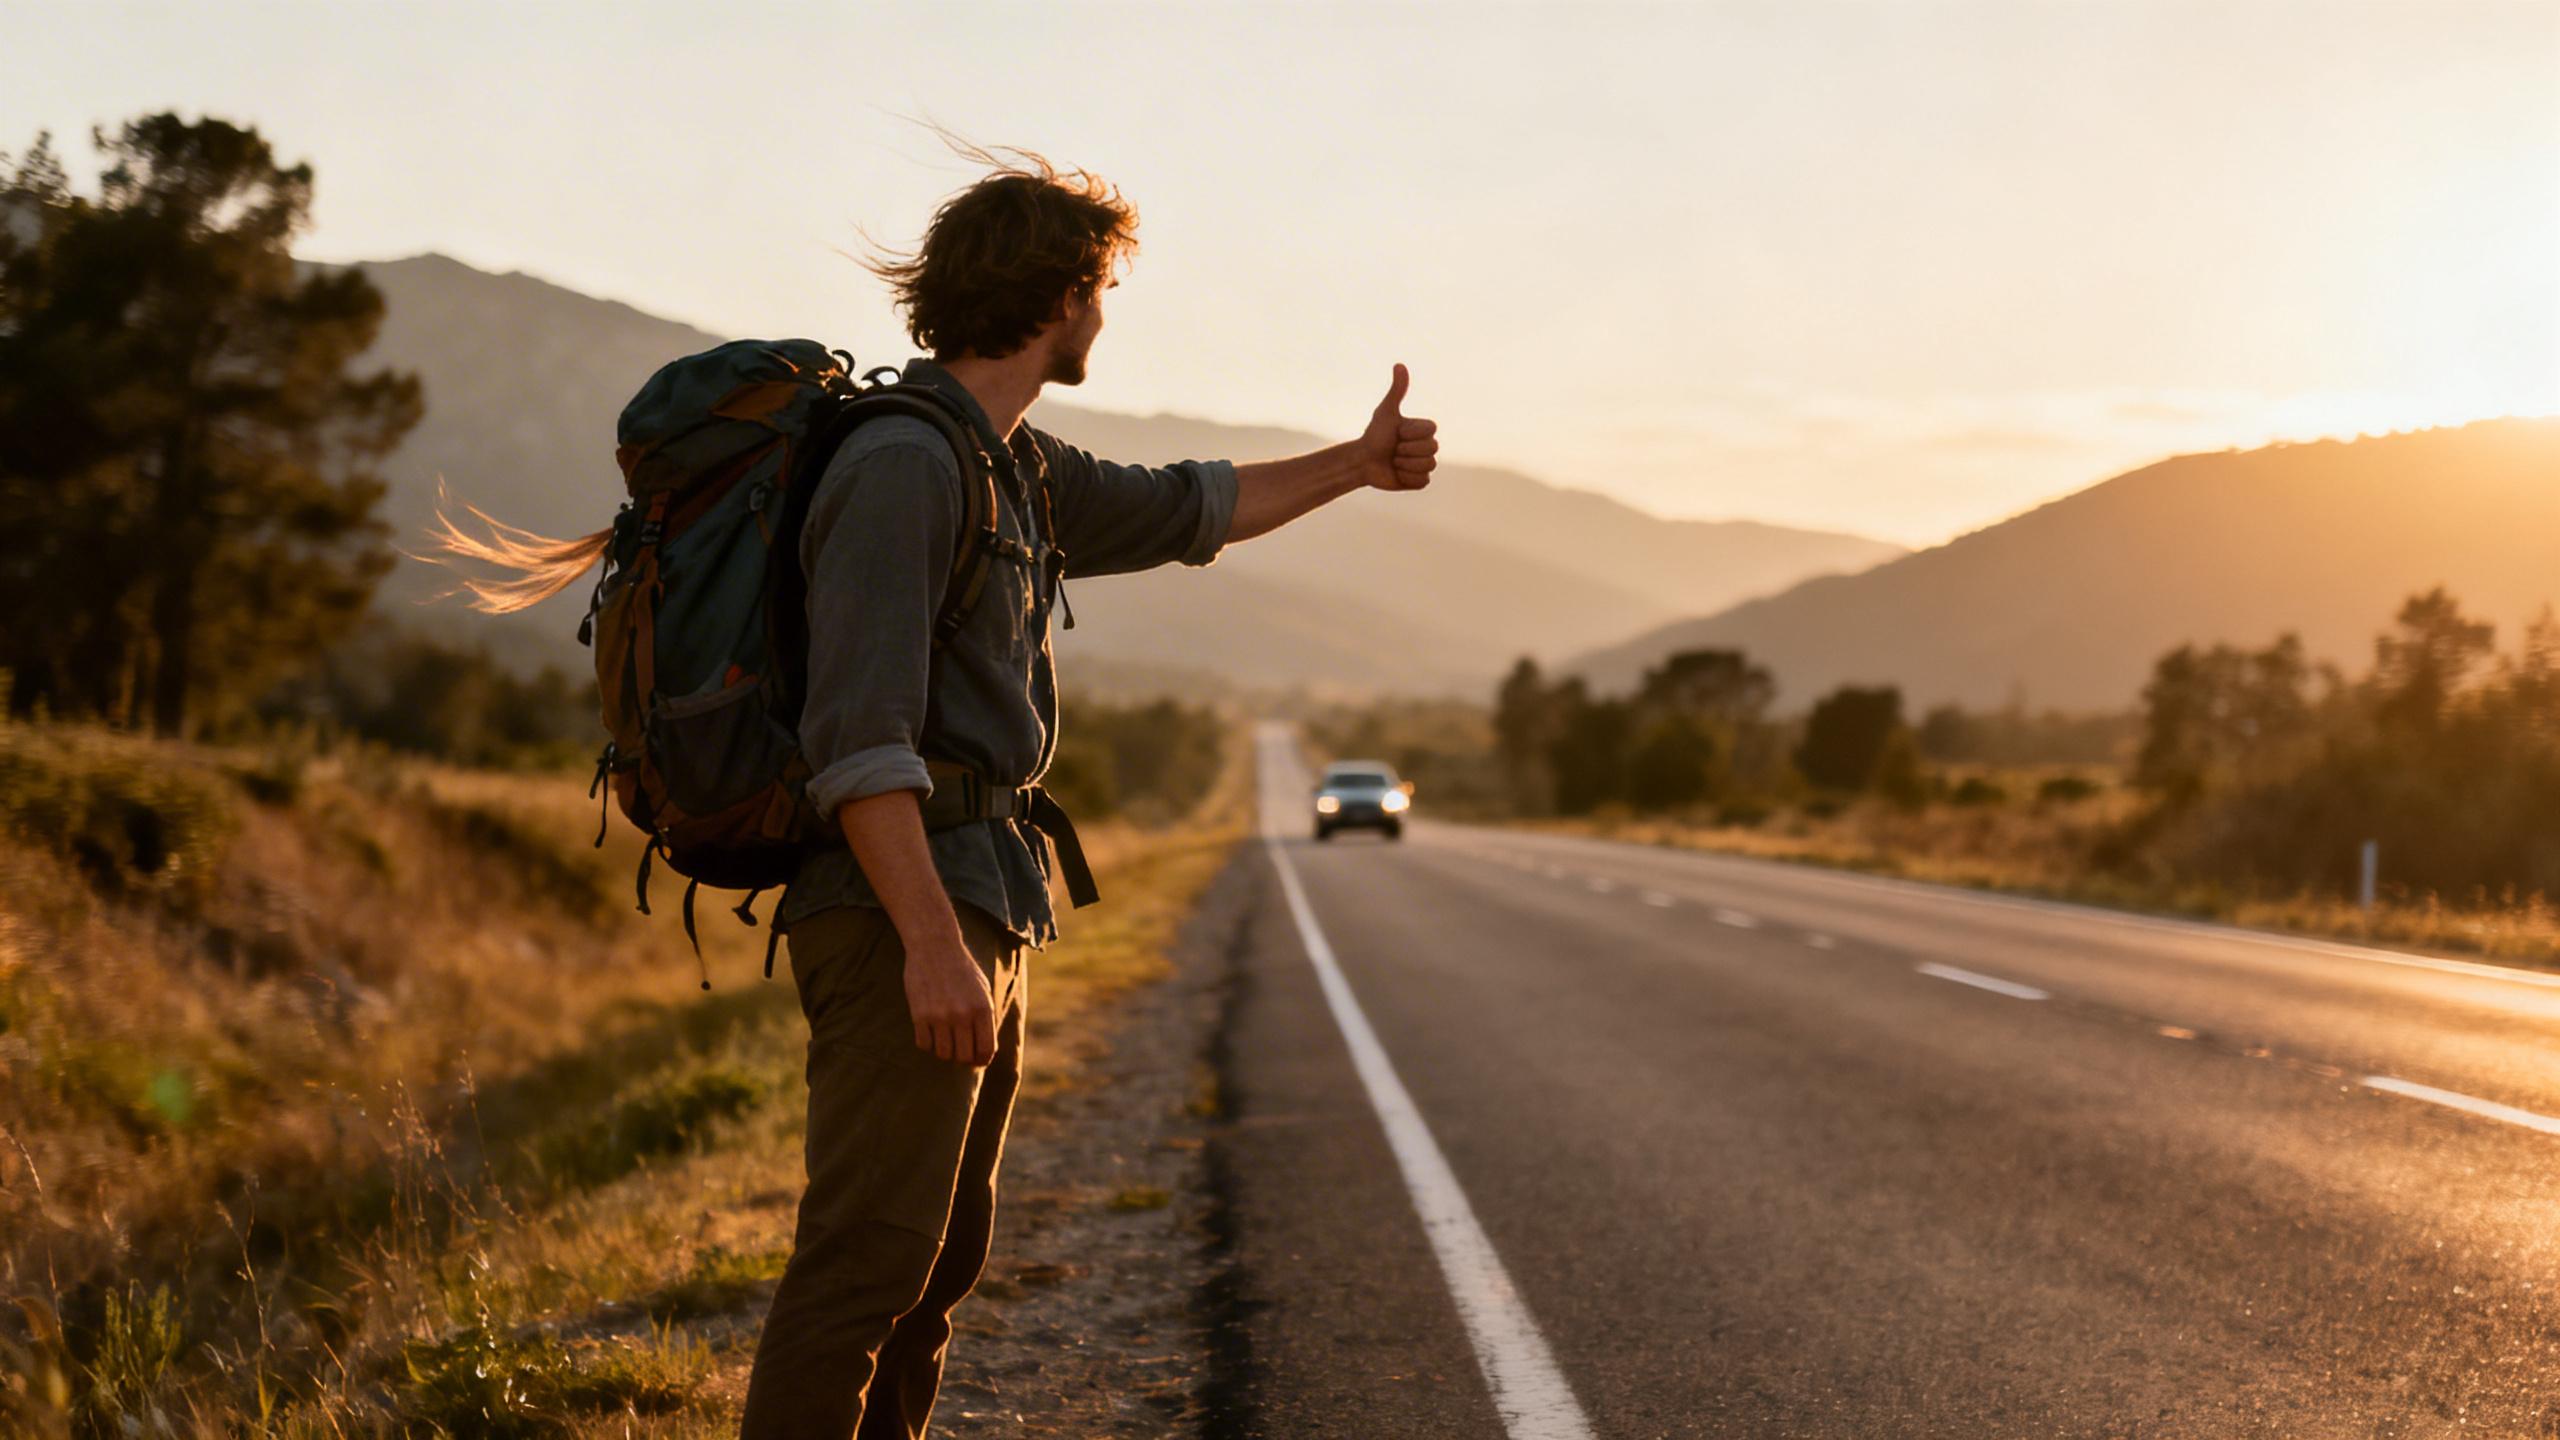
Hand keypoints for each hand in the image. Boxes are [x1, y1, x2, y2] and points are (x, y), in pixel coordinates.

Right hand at [903, 933, 995, 1066]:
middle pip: (963, 1057)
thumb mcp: (982, 990)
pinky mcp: (919, 1014)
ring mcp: (940, 1016)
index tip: (975, 1060)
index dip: (981, 1060)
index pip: (986, 1051)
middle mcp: (962, 1015)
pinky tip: (929, 1031)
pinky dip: (927, 1042)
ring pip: (943, 1054)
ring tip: (944, 1039)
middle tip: (958, 1050)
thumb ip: (985, 1019)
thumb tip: (984, 1051)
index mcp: (983, 1009)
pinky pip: (924, 1044)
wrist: (934, 946)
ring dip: (944, 1051)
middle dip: (962, 1058)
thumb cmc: (962, 969)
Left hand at [1358, 363, 1437, 491]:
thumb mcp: (1386, 412)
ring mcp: (1424, 465)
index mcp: (1424, 430)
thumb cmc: (1374, 435)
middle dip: (1407, 450)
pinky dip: (1406, 478)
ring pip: (1427, 466)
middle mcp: (1427, 447)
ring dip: (1405, 465)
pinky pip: (1422, 482)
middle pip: (1431, 450)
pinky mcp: (1419, 482)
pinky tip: (1396, 473)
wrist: (1363, 460)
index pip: (1431, 432)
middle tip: (1393, 449)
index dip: (1411, 434)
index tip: (1397, 433)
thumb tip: (1399, 365)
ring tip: (1393, 461)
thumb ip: (1397, 391)